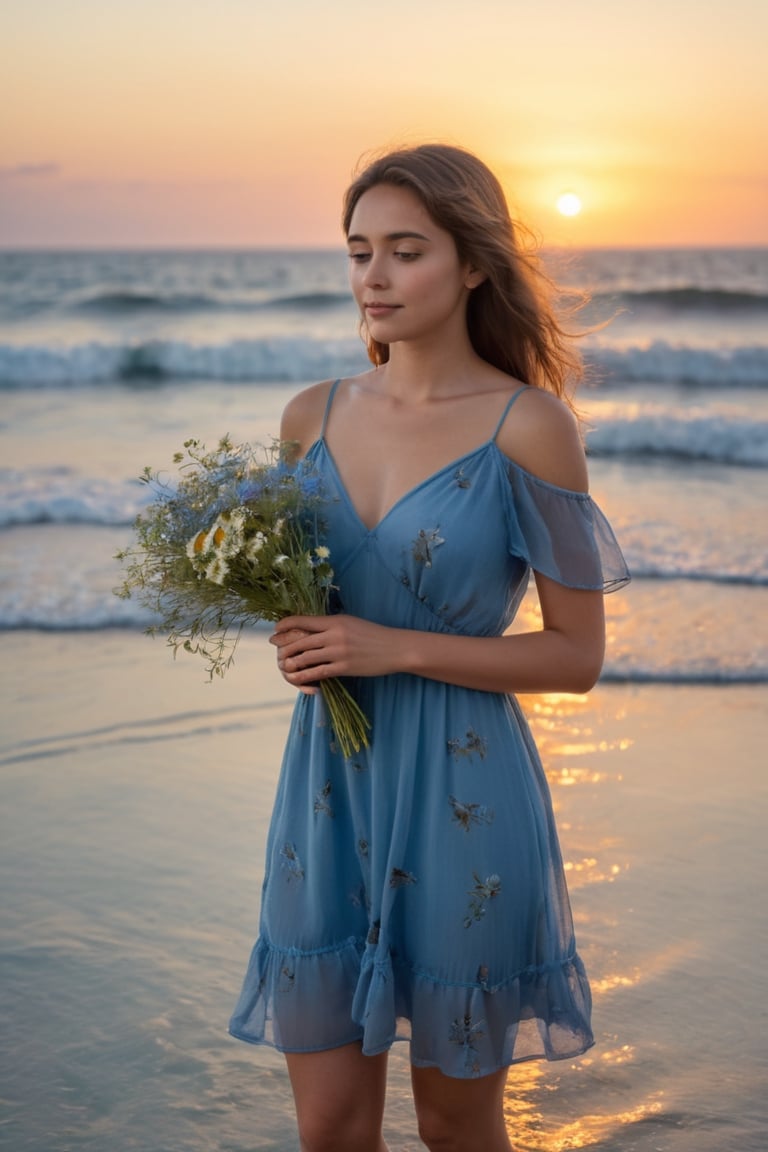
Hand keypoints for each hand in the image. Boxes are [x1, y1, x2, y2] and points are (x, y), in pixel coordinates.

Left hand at [270, 614, 401, 686]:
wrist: (395, 648)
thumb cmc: (373, 635)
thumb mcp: (351, 623)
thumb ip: (331, 625)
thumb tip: (311, 628)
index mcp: (335, 621)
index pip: (304, 621)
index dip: (286, 625)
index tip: (276, 630)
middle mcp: (335, 635)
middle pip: (301, 640)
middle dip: (285, 646)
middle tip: (276, 651)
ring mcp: (339, 652)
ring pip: (306, 657)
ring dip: (292, 663)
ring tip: (284, 666)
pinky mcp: (344, 668)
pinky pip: (319, 672)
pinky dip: (306, 676)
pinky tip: (299, 678)